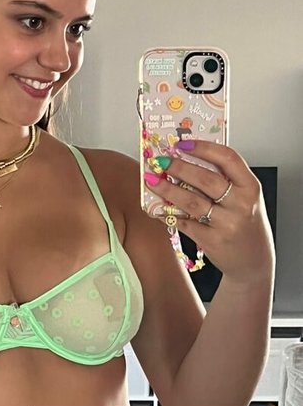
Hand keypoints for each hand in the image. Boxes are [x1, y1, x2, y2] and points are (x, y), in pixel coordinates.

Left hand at [145, 140, 274, 286]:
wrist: (253, 261)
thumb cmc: (246, 225)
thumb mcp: (246, 198)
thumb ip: (226, 180)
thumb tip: (189, 160)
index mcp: (251, 187)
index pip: (228, 158)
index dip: (203, 148)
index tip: (182, 144)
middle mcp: (241, 204)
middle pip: (205, 178)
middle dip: (179, 167)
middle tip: (161, 161)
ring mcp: (227, 223)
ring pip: (191, 201)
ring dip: (168, 189)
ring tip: (152, 181)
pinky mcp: (212, 240)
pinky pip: (185, 223)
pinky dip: (169, 214)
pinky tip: (157, 207)